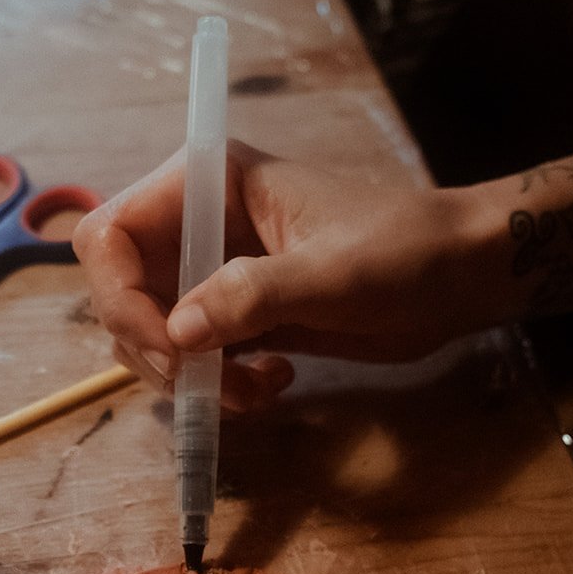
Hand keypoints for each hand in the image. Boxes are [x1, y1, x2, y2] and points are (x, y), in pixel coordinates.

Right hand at [71, 141, 486, 410]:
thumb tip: (178, 334)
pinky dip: (218, 387)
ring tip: (255, 390)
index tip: (169, 350)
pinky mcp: (238, 317)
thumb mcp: (331, 274)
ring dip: (191, 379)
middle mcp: (198, 224)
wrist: (461, 277)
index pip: (111, 234)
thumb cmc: (405, 252)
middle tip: (211, 384)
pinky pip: (194, 361)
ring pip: (153, 338)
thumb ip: (251, 296)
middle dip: (157, 352)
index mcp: (208, 183)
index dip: (121, 297)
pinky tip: (274, 383)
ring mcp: (215, 273)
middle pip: (120, 294)